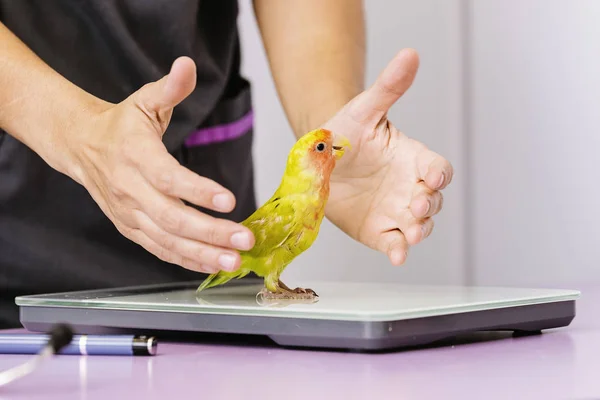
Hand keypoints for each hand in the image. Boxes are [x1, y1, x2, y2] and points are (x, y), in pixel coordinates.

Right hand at [59, 57, 254, 272]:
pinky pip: (159, 249)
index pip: (168, 177)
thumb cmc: (121, 125)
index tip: (228, 199)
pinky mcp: (131, 228)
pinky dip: (186, 260)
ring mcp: (129, 214)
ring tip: (234, 262)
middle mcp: (130, 189)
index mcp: (135, 155)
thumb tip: (188, 64)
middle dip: (210, 232)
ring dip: (202, 254)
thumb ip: (169, 88)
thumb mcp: (144, 100)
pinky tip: (212, 265)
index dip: (197, 190)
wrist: (82, 147)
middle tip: (244, 239)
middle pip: (171, 217)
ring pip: (167, 240)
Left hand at [322, 48, 452, 265]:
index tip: (432, 177)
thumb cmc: (345, 132)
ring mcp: (395, 210)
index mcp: (411, 159)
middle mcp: (409, 187)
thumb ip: (388, 87)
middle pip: (433, 200)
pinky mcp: (379, 230)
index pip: (437, 168)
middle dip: (428, 205)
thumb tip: (409, 54)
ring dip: (419, 230)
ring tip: (411, 232)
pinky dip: (398, 251)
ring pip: (419, 225)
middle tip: (415, 205)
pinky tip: (397, 256)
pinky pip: (394, 242)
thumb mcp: (364, 110)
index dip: (438, 174)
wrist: (318, 159)